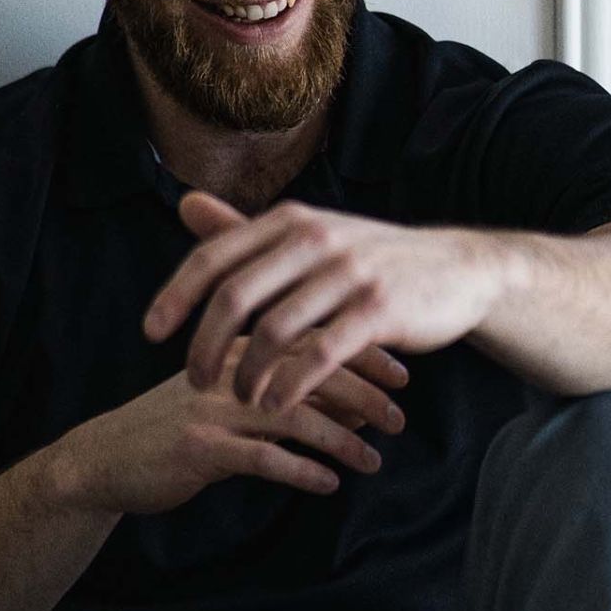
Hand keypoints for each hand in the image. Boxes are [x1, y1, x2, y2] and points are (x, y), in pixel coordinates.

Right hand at [58, 333, 406, 515]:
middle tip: (400, 418)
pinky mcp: (198, 448)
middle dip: (363, 393)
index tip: (403, 374)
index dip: (362, 354)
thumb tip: (354, 400)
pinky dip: (301, 471)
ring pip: (293, 414)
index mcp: (237, 349)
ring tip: (373, 460)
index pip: (312, 339)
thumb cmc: (173, 430)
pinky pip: (261, 458)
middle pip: (310, 370)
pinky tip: (328, 484)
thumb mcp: (229, 399)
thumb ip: (285, 391)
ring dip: (341, 439)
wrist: (104, 460)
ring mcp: (212, 408)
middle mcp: (228, 370)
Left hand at [142, 191, 500, 413]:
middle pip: (235, 297)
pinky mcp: (378, 310)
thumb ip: (245, 230)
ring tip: (239, 400)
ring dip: (247, 374)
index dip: (176, 297)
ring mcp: (348, 274)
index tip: (150, 334)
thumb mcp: (310, 234)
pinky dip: (290, 386)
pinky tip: (276, 407)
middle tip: (193, 382)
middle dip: (204, 345)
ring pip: (274, 331)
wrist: (460, 270)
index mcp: (290, 221)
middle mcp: (315, 239)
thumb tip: (184, 204)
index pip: (214, 257)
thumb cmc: (372, 259)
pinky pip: (319, 354)